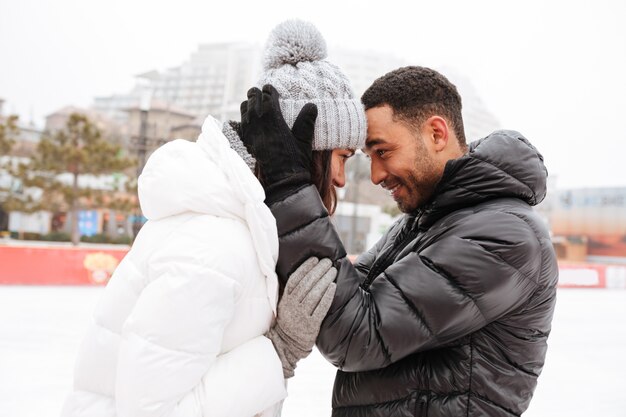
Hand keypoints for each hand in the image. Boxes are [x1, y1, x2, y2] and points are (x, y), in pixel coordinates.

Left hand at [240, 84, 316, 199]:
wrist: (282, 181)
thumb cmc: (295, 161)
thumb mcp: (304, 141)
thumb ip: (306, 122)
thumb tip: (312, 105)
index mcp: (273, 120)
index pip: (267, 96)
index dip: (270, 91)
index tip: (272, 89)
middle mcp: (258, 124)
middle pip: (252, 99)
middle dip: (257, 94)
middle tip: (263, 93)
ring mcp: (250, 132)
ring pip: (244, 109)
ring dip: (250, 104)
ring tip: (256, 104)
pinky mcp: (246, 141)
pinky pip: (241, 122)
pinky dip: (245, 116)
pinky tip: (250, 119)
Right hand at [266, 257, 336, 377]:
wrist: (286, 344)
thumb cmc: (288, 320)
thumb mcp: (284, 304)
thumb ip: (290, 291)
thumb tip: (301, 272)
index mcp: (285, 299)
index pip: (295, 279)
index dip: (305, 267)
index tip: (315, 259)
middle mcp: (292, 306)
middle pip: (306, 284)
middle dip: (318, 270)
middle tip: (328, 262)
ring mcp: (301, 316)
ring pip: (314, 294)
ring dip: (324, 280)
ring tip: (333, 270)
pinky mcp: (311, 325)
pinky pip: (320, 308)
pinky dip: (327, 296)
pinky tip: (333, 286)